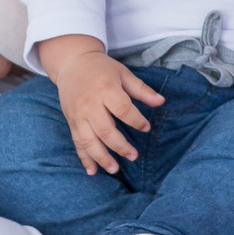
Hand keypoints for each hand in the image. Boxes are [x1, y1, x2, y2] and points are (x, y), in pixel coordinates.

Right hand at [39, 36, 164, 175]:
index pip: (123, 109)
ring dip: (101, 157)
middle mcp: (90, 104)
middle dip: (120, 146)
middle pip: (105, 130)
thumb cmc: (101, 69)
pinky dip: (84, 158)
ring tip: (115, 169)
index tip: (147, 128)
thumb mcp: (123, 74)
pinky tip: (92, 171)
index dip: (136, 121)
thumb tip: (162, 102)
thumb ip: (141, 90)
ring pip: (89, 141)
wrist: (72, 63)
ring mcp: (78, 115)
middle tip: (134, 156)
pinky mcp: (71, 122)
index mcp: (106, 89)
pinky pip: (77, 143)